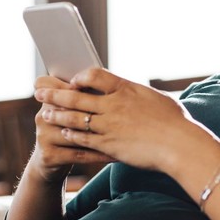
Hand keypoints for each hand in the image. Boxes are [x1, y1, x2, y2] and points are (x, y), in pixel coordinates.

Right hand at [30, 75, 112, 182]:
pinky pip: (79, 154)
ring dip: (102, 134)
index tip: (97, 84)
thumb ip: (84, 95)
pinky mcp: (49, 155)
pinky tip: (115, 154)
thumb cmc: (73, 130)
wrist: (50, 163)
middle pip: (68, 106)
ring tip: (124, 135)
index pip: (51, 82)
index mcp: (49, 99)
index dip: (73, 81)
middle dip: (94, 107)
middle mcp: (44, 115)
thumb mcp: (72, 111)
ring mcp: (44, 135)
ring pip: (77, 132)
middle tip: (120, 110)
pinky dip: (99, 153)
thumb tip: (109, 78)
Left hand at [33, 68, 200, 172]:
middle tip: (39, 92)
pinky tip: (63, 133)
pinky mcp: (109, 145)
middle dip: (55, 94)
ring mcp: (109, 125)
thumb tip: (132, 93)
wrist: (180, 145)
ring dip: (57, 115)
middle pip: (76, 96)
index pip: (94, 74)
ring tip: (45, 114)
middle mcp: (114, 105)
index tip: (73, 81)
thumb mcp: (157, 99)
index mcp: (127, 89)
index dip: (80, 77)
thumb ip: (138, 95)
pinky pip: (83, 138)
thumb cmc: (176, 122)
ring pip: (74, 118)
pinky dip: (71, 134)